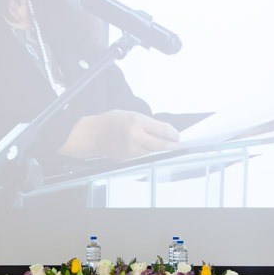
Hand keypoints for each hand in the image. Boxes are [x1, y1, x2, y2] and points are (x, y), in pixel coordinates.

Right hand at [63, 110, 180, 160]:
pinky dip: (149, 154)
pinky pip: (144, 158)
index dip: (174, 134)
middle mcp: (135, 137)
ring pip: (154, 153)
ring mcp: (131, 150)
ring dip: (161, 151)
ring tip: (166, 148)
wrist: (95, 134)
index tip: (178, 136)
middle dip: (172, 146)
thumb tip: (168, 133)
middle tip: (179, 145)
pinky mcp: (128, 160)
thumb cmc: (114, 121)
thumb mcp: (133, 114)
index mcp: (136, 122)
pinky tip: (150, 151)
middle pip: (161, 145)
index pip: (163, 130)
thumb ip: (150, 123)